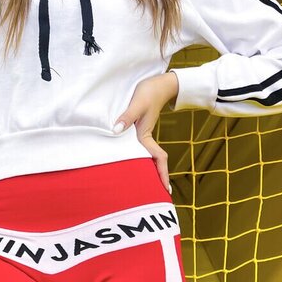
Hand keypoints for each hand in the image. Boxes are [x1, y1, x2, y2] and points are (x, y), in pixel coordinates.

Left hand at [114, 72, 178, 193]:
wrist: (159, 83)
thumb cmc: (149, 92)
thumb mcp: (138, 103)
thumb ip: (127, 116)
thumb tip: (116, 130)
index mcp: (146, 135)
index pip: (158, 158)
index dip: (161, 174)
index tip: (165, 189)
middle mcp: (145, 138)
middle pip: (152, 163)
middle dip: (155, 180)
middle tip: (154, 197)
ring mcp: (142, 135)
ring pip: (145, 157)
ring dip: (147, 170)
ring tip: (144, 187)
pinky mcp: (138, 130)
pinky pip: (138, 149)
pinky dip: (139, 159)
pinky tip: (132, 164)